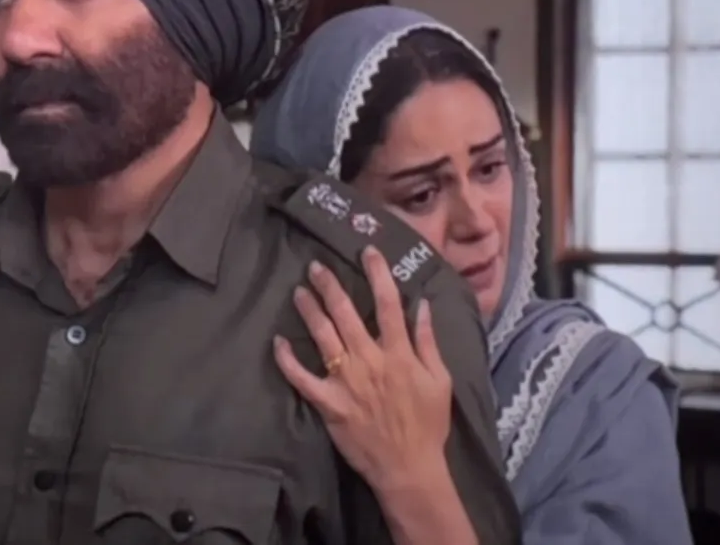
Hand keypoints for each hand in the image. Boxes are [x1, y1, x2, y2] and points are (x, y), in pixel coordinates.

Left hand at [273, 247, 453, 491]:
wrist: (408, 467)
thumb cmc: (428, 425)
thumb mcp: (440, 380)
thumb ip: (429, 342)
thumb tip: (422, 305)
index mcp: (399, 354)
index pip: (388, 305)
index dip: (377, 275)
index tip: (367, 253)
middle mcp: (370, 361)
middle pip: (347, 315)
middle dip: (331, 287)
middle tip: (316, 267)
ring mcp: (346, 382)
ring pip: (324, 338)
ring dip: (310, 312)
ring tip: (298, 291)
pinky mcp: (329, 403)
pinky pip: (302, 379)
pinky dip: (288, 360)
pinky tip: (278, 342)